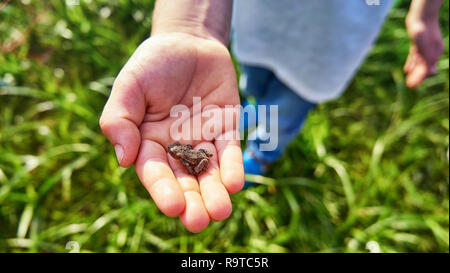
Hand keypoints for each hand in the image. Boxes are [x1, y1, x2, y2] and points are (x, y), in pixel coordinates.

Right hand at [99, 33, 243, 231]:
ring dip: (215, 192)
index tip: (172, 207)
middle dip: (193, 202)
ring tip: (220, 211)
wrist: (189, 41)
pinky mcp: (226, 129)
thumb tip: (123, 159)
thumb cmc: (154, 63)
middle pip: (184, 180)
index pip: (155, 172)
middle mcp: (177, 147)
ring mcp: (203, 140)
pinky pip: (230, 151)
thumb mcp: (129, 85)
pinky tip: (235, 183)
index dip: (163, 190)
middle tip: (199, 221)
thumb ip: (119, 119)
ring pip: (209, 172)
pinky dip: (233, 167)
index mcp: (149, 142)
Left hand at [404, 15, 443, 87]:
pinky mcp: (418, 43)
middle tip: (410, 86)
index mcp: (435, 53)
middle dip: (417, 77)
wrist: (421, 15)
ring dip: (414, 71)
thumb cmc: (423, 32)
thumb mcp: (424, 49)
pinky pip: (415, 56)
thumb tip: (430, 74)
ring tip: (408, 79)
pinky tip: (406, 70)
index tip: (411, 86)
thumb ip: (426, 61)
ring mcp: (426, 47)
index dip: (419, 78)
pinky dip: (411, 63)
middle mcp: (432, 51)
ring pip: (419, 62)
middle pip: (424, 67)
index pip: (427, 70)